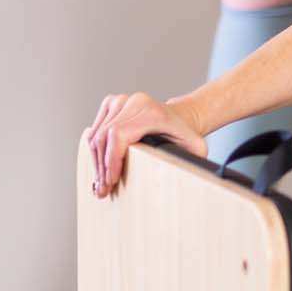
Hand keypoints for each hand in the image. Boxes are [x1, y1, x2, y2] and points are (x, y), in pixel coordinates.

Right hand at [84, 92, 208, 197]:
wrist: (179, 117)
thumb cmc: (184, 135)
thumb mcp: (195, 147)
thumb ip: (192, 160)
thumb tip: (184, 177)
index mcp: (151, 112)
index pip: (119, 135)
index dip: (111, 160)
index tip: (111, 181)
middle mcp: (134, 102)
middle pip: (104, 138)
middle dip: (102, 168)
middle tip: (103, 190)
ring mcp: (120, 100)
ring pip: (97, 135)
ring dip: (96, 163)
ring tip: (100, 184)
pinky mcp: (111, 103)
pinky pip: (95, 130)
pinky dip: (95, 152)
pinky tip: (99, 169)